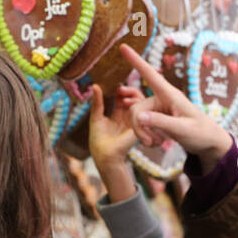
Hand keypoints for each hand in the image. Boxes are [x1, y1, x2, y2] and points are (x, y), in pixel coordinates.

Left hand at [88, 84, 139, 202]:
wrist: (105, 155)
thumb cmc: (98, 139)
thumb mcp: (96, 117)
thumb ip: (98, 102)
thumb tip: (96, 85)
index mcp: (118, 115)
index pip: (123, 97)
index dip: (120, 89)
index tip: (115, 82)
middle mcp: (128, 116)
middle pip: (134, 97)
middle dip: (129, 90)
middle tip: (120, 87)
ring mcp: (135, 120)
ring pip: (140, 101)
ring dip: (133, 95)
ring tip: (122, 93)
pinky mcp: (140, 124)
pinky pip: (142, 110)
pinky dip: (137, 103)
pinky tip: (127, 101)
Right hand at [116, 44, 232, 173]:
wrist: (209, 142)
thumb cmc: (201, 133)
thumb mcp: (183, 129)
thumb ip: (161, 122)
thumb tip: (138, 117)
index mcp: (170, 95)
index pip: (150, 75)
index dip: (136, 61)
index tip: (123, 47)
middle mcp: (161, 98)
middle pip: (136, 109)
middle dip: (139, 128)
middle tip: (152, 144)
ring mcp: (157, 108)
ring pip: (136, 119)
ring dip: (143, 134)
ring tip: (157, 144)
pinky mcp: (156, 118)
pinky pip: (141, 125)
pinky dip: (146, 136)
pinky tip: (157, 142)